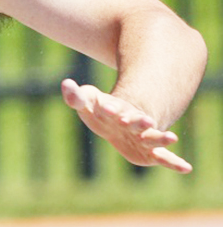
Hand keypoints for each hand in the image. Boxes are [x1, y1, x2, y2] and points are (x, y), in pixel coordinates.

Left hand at [61, 78, 191, 172]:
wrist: (117, 119)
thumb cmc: (98, 109)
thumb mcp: (86, 102)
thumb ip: (75, 96)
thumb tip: (66, 84)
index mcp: (115, 110)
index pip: (112, 109)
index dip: (110, 109)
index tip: (106, 108)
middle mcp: (132, 123)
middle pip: (137, 122)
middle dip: (139, 121)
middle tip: (146, 120)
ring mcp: (142, 137)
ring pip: (153, 137)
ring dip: (161, 137)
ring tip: (172, 137)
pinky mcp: (149, 152)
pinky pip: (164, 158)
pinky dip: (174, 163)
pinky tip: (187, 168)